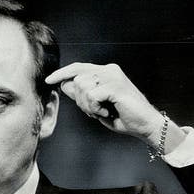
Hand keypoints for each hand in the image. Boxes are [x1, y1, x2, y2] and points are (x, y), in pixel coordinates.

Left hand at [45, 63, 184, 150]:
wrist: (145, 125)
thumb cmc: (122, 116)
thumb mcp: (96, 106)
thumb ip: (81, 95)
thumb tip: (63, 85)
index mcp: (104, 72)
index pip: (77, 68)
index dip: (62, 74)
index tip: (48, 81)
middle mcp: (108, 70)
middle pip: (76, 79)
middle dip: (80, 100)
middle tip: (95, 111)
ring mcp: (112, 76)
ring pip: (82, 87)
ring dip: (88, 105)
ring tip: (103, 110)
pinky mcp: (115, 85)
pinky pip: (92, 95)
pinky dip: (95, 107)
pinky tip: (107, 111)